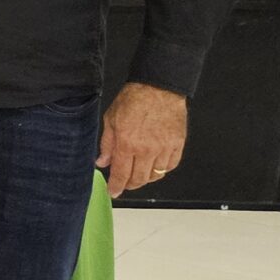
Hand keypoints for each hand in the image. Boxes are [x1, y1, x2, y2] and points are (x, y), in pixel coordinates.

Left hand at [97, 82, 186, 197]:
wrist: (158, 87)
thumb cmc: (134, 99)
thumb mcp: (110, 119)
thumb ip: (107, 144)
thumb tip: (102, 162)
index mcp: (127, 143)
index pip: (121, 174)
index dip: (116, 187)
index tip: (114, 192)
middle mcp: (147, 149)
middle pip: (139, 179)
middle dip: (130, 185)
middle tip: (125, 184)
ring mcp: (164, 148)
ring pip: (156, 175)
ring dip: (146, 178)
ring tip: (139, 173)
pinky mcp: (178, 144)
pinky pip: (171, 165)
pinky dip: (162, 169)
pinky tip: (155, 165)